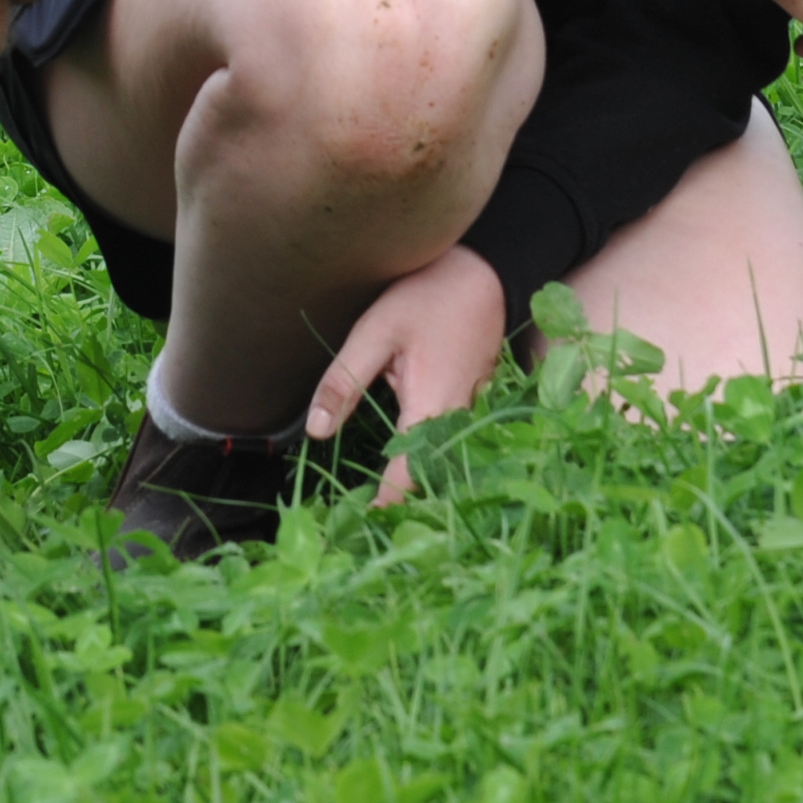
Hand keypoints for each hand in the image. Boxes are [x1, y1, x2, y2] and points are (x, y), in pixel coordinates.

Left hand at [306, 246, 507, 506]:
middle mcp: (459, 419)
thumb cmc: (428, 295)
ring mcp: (471, 413)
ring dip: (414, 486)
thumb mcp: (375, 331)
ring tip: (377, 511)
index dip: (382, 509)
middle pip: (428, 480)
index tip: (355, 532)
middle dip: (399, 507)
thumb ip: (344, 381)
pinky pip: (452, 445)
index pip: (406, 478)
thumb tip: (316, 431)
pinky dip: (429, 462)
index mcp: (433, 407)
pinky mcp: (473, 404)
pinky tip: (404, 473)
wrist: (486, 270)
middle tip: (359, 530)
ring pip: (443, 464)